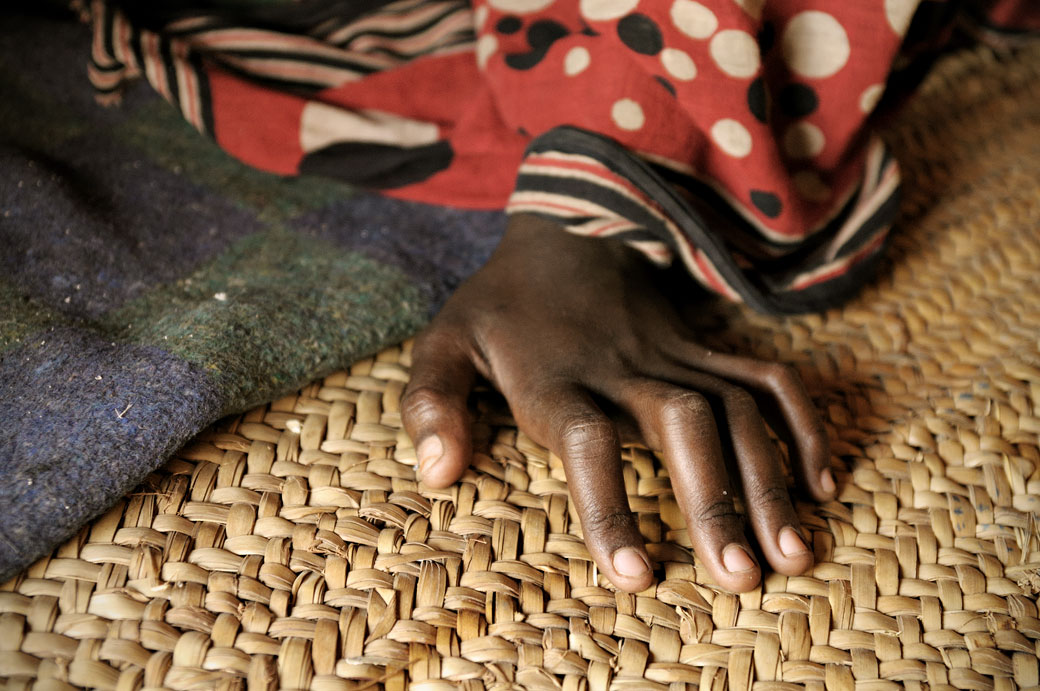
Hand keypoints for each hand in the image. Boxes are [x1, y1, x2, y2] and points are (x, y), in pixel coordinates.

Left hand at [401, 213, 835, 591]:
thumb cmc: (500, 307)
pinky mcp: (705, 348)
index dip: (610, 505)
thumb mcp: (443, 343)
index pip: (586, 442)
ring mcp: (674, 355)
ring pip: (735, 409)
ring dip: (769, 479)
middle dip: (716, 501)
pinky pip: (766, 378)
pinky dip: (800, 423)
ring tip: (795, 555)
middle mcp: (623, 369)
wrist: (565, 231)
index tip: (638, 575)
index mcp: (556, 378)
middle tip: (743, 580)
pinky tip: (823, 481)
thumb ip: (432, 402)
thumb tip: (437, 476)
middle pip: (681, 426)